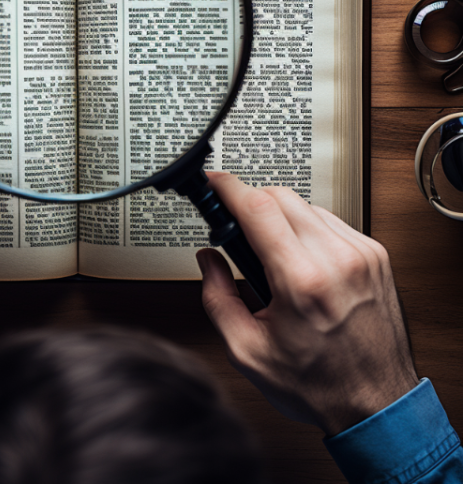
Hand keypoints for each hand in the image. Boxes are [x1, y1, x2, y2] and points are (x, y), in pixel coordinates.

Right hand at [197, 172, 418, 436]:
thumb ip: (218, 299)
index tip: (212, 182)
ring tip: (269, 251)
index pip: (258, 208)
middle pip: (280, 196)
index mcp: (303, 282)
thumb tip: (208, 260)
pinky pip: (329, 220)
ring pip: (305, 204)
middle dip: (249, 201)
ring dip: (278, 215)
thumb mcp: (248, 352)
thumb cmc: (320, 385)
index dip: (228, 187)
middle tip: (234, 226)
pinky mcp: (375, 254)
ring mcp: (362, 254)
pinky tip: (298, 256)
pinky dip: (306, 227)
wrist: (378, 404)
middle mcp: (338, 260)